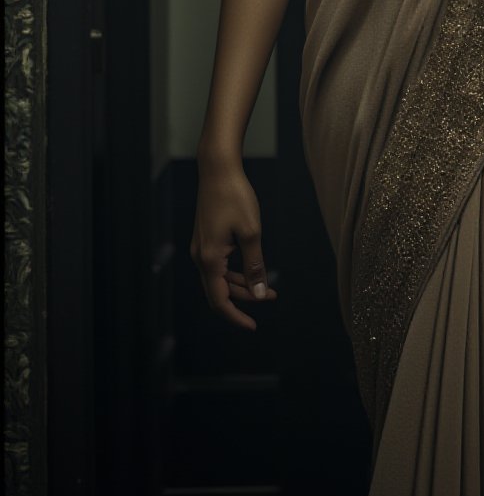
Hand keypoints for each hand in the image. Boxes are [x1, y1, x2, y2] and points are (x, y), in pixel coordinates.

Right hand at [190, 155, 277, 330]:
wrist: (218, 169)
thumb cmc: (236, 197)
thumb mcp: (252, 232)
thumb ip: (255, 266)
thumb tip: (261, 294)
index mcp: (209, 259)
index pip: (219, 301)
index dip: (236, 317)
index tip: (253, 326)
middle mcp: (200, 257)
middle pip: (219, 292)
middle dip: (245, 299)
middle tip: (272, 296)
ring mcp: (200, 248)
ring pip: (219, 278)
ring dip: (241, 285)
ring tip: (267, 284)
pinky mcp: (204, 239)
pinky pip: (218, 265)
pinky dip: (234, 271)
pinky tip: (251, 266)